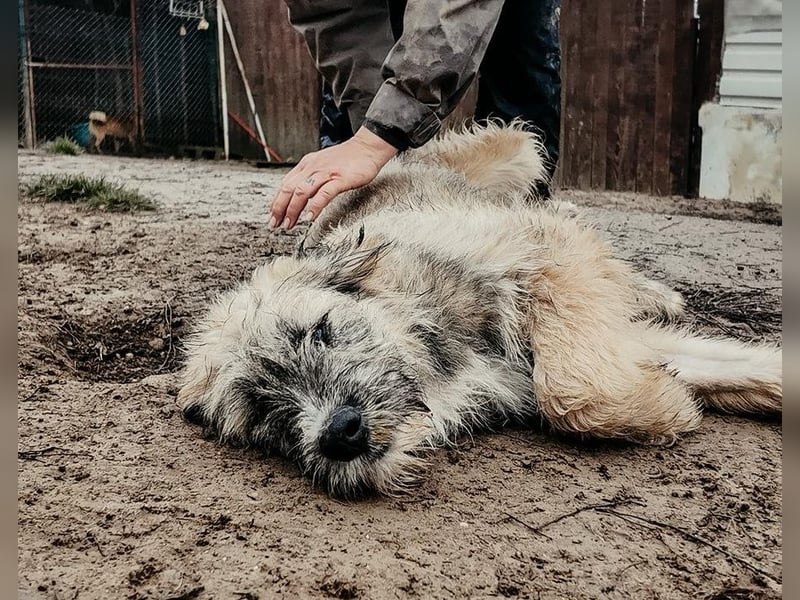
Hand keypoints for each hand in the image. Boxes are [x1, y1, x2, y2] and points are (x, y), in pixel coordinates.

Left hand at [269, 127, 397, 229]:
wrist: (367, 148)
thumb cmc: (349, 159)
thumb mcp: (323, 165)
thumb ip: (311, 178)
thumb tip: (299, 195)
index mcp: (307, 164)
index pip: (285, 184)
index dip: (276, 201)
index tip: (272, 216)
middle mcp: (313, 167)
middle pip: (289, 188)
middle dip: (280, 208)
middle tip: (276, 224)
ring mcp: (326, 173)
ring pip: (302, 191)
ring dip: (293, 210)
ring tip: (289, 223)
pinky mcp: (339, 179)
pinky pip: (323, 194)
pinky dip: (314, 207)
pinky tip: (309, 217)